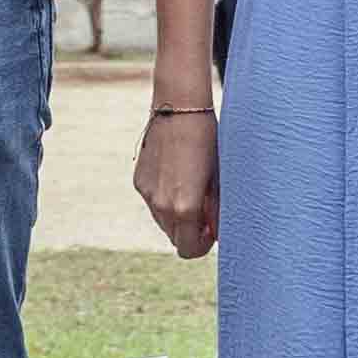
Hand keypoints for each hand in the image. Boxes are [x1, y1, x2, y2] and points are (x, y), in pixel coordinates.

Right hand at [135, 103, 219, 259]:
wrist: (179, 108)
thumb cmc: (208, 141)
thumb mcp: (219, 179)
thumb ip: (216, 212)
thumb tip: (216, 232)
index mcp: (185, 208)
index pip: (188, 250)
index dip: (202, 246)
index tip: (211, 231)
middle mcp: (161, 206)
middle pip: (175, 238)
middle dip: (190, 231)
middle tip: (206, 211)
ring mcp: (147, 194)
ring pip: (163, 221)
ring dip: (177, 216)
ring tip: (192, 190)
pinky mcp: (139, 181)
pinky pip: (153, 202)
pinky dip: (165, 199)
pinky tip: (178, 175)